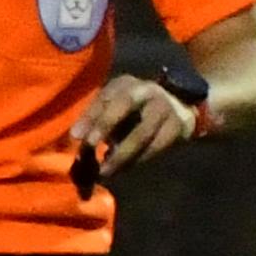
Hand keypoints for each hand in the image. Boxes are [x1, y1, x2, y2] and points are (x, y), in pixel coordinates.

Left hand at [75, 73, 211, 180]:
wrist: (180, 106)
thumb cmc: (135, 110)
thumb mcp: (116, 106)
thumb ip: (97, 119)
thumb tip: (77, 139)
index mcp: (125, 84)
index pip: (105, 97)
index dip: (90, 116)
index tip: (75, 136)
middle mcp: (146, 91)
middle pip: (125, 103)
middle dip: (105, 125)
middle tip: (90, 148)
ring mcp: (164, 107)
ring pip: (142, 133)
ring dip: (122, 154)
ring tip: (105, 171)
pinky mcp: (177, 126)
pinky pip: (155, 147)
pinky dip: (138, 160)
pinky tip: (125, 168)